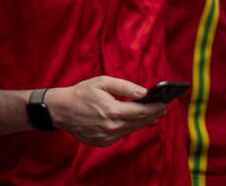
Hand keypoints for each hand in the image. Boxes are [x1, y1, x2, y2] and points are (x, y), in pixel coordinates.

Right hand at [46, 77, 165, 146]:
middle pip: (139, 122)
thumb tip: (144, 92)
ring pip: (131, 129)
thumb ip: (124, 86)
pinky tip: (130, 121)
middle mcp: (112, 127)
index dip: (155, 108)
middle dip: (152, 115)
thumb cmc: (80, 93)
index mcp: (113, 111)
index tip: (164, 104)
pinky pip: (120, 134)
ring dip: (142, 122)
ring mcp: (107, 136)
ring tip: (151, 116)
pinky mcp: (103, 141)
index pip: (142, 112)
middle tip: (162, 110)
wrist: (60, 109)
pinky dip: (127, 127)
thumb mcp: (101, 82)